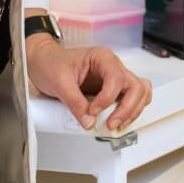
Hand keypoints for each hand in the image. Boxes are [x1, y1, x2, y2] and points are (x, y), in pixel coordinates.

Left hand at [25, 31, 152, 132]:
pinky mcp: (112, 90)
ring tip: (116, 125)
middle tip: (111, 124)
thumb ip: (75, 103)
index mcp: (102, 57)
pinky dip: (130, 111)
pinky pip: (132, 99)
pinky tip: (119, 121)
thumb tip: (89, 122)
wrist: (43, 62)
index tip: (94, 111)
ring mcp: (114, 78)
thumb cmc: (51, 63)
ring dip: (132, 111)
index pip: (116, 78)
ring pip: (140, 93)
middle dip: (127, 108)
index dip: (108, 98)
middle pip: (136, 86)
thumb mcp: (59, 82)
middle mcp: (112, 66)